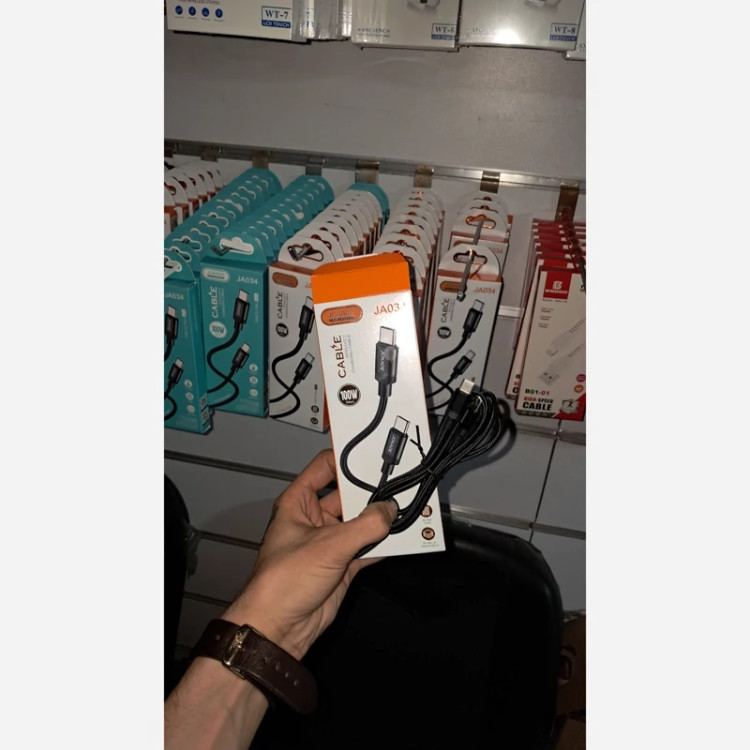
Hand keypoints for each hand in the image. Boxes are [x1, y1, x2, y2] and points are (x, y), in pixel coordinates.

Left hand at [222, 449, 396, 659]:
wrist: (279, 629)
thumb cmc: (282, 582)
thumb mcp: (327, 546)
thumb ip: (364, 526)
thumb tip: (389, 511)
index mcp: (298, 503)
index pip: (324, 467)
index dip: (347, 459)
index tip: (373, 457)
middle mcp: (314, 519)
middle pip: (348, 496)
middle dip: (372, 493)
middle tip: (398, 486)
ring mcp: (329, 542)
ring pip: (361, 523)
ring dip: (381, 520)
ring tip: (407, 510)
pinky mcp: (342, 565)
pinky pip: (368, 548)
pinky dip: (384, 545)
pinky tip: (402, 539)